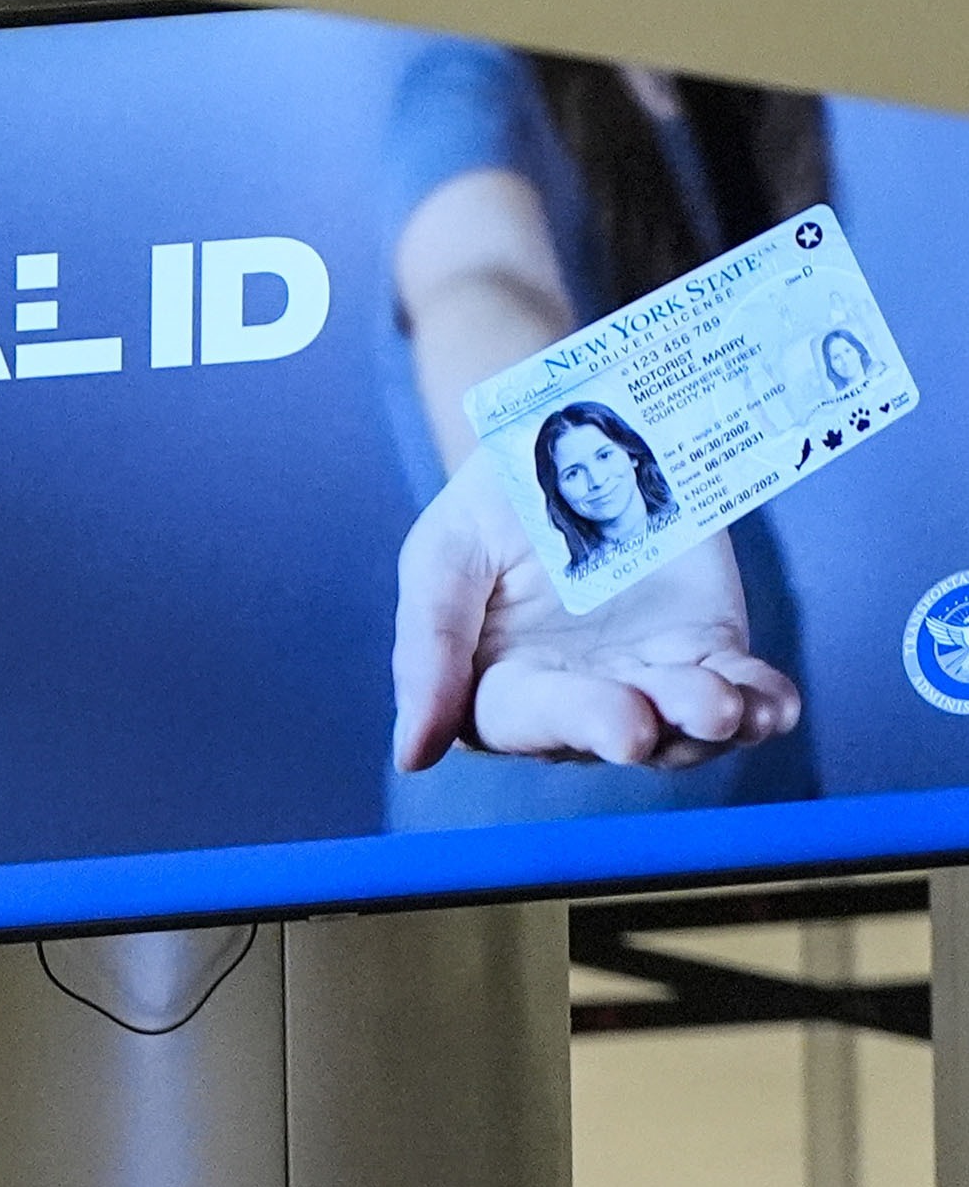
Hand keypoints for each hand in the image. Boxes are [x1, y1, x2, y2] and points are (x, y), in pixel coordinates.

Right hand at [392, 452, 799, 771]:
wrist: (577, 430)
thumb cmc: (493, 500)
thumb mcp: (444, 554)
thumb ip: (427, 649)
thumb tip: (412, 757)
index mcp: (499, 684)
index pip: (528, 720)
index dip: (572, 724)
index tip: (620, 726)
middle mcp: (574, 697)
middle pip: (611, 731)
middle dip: (646, 726)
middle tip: (676, 715)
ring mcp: (646, 678)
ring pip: (681, 727)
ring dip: (711, 724)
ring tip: (734, 707)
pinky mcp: (706, 649)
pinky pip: (738, 689)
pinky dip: (760, 704)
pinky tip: (774, 705)